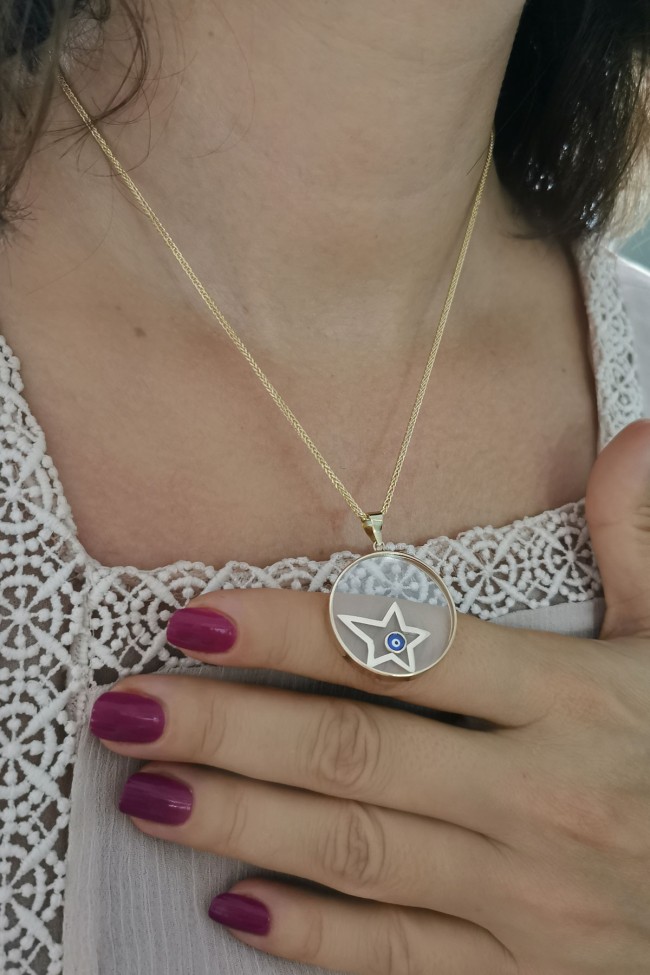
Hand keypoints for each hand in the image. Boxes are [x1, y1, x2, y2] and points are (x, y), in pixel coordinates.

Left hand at [89, 419, 649, 974]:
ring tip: (146, 792)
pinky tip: (236, 907)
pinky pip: (404, 960)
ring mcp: (531, 894)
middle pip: (355, 749)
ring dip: (240, 820)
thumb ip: (641, 541)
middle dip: (228, 726)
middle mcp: (542, 793)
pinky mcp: (529, 973)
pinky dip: (317, 937)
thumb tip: (631, 438)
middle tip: (128, 708)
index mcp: (575, 698)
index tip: (195, 619)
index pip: (404, 650)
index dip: (291, 630)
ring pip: (359, 849)